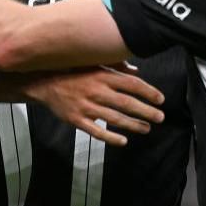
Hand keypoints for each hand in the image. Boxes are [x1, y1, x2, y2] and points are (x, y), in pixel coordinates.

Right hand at [27, 65, 164, 145]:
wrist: (45, 83)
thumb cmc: (73, 73)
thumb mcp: (93, 65)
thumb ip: (115, 68)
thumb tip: (136, 71)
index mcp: (102, 75)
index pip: (131, 84)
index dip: (148, 92)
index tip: (161, 99)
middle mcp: (96, 90)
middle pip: (127, 103)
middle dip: (146, 111)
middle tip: (160, 117)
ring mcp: (86, 106)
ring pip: (115, 118)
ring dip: (133, 125)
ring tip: (146, 128)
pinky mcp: (77, 120)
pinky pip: (96, 131)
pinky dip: (111, 137)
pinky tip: (123, 141)